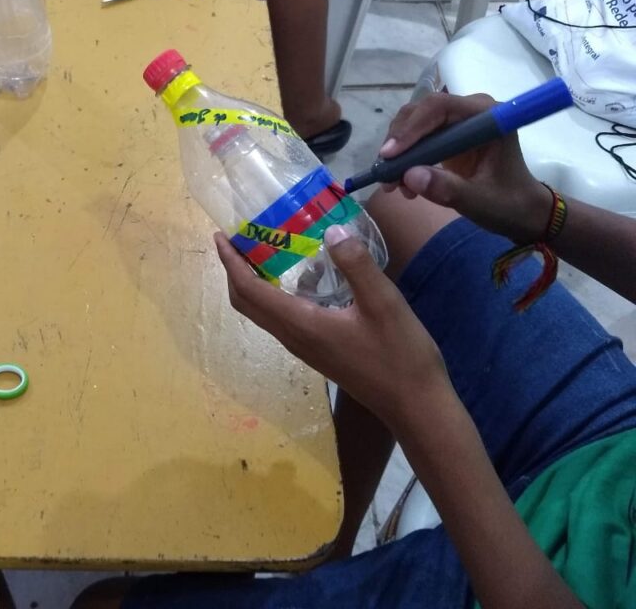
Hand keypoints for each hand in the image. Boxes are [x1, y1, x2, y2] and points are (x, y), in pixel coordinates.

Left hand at [215, 228, 449, 433]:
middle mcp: (293, 336)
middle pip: (246, 303)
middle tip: (236, 238)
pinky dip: (277, 294)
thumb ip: (356, 265)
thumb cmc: (399, 355)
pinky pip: (283, 318)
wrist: (414, 404)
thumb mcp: (383, 302)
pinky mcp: (316, 350)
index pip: (249, 290)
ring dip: (253, 282)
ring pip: (263, 312)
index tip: (221, 235)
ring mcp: (303, 346)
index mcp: (300, 323)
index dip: (231, 262)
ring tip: (264, 249)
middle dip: (234, 270)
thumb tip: (331, 231)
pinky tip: (306, 275)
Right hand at [380, 92, 551, 242]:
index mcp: (487, 116)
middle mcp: (470, 111)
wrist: (521, 210)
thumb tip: (410, 176)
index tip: (390, 156)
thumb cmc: (507, 203)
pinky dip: (404, 158)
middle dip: (399, 141)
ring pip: (413, 123)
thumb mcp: (479, 201)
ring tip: (392, 184)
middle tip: (386, 173)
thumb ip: (448, 189)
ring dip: (397, 151)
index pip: (440, 107)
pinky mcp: (447, 135)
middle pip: (421, 112)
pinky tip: (403, 183)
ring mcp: (457, 121)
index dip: (411, 128)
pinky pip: (416, 138)